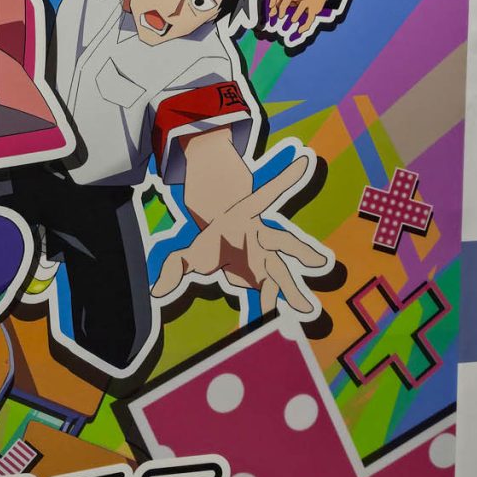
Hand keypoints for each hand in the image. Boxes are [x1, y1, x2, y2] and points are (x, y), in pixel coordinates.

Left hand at [155, 155, 329, 317]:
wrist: (223, 247)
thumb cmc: (211, 242)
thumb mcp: (189, 252)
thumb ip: (175, 267)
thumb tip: (156, 290)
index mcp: (247, 218)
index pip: (267, 194)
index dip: (286, 179)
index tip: (305, 161)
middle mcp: (262, 238)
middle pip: (281, 242)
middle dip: (300, 252)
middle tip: (320, 262)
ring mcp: (265, 257)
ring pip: (281, 271)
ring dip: (292, 287)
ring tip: (308, 306)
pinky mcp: (263, 275)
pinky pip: (271, 290)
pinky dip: (277, 302)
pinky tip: (294, 315)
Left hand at [264, 0, 330, 42]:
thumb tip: (271, 10)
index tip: (270, 7)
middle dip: (282, 7)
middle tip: (280, 16)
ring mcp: (309, 0)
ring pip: (301, 6)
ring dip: (296, 15)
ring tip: (293, 21)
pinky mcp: (315, 8)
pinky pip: (310, 17)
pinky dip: (305, 26)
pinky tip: (300, 30)